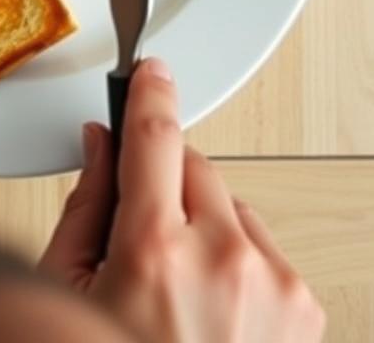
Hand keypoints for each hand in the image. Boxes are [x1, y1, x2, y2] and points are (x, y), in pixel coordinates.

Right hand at [40, 59, 324, 342]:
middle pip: (195, 165)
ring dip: (204, 221)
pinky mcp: (302, 303)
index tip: (152, 71)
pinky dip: (236, 255)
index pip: (155, 137)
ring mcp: (270, 282)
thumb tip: (100, 144)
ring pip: (229, 203)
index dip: (150, 94)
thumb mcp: (71, 289)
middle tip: (145, 231)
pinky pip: (260, 243)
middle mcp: (222, 258)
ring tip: (180, 282)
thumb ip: (87, 206)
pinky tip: (212, 301)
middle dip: (166, 181)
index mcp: (153, 252)